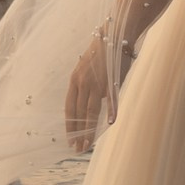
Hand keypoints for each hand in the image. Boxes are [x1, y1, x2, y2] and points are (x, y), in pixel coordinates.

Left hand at [65, 33, 125, 150]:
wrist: (115, 35)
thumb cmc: (102, 51)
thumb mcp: (85, 67)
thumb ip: (84, 85)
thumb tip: (83, 102)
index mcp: (75, 79)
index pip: (69, 107)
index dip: (69, 124)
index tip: (69, 139)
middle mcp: (83, 82)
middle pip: (78, 112)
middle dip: (77, 133)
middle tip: (77, 149)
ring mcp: (97, 82)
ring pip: (91, 111)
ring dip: (89, 130)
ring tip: (87, 144)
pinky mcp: (112, 81)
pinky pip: (111, 101)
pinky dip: (111, 113)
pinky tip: (109, 125)